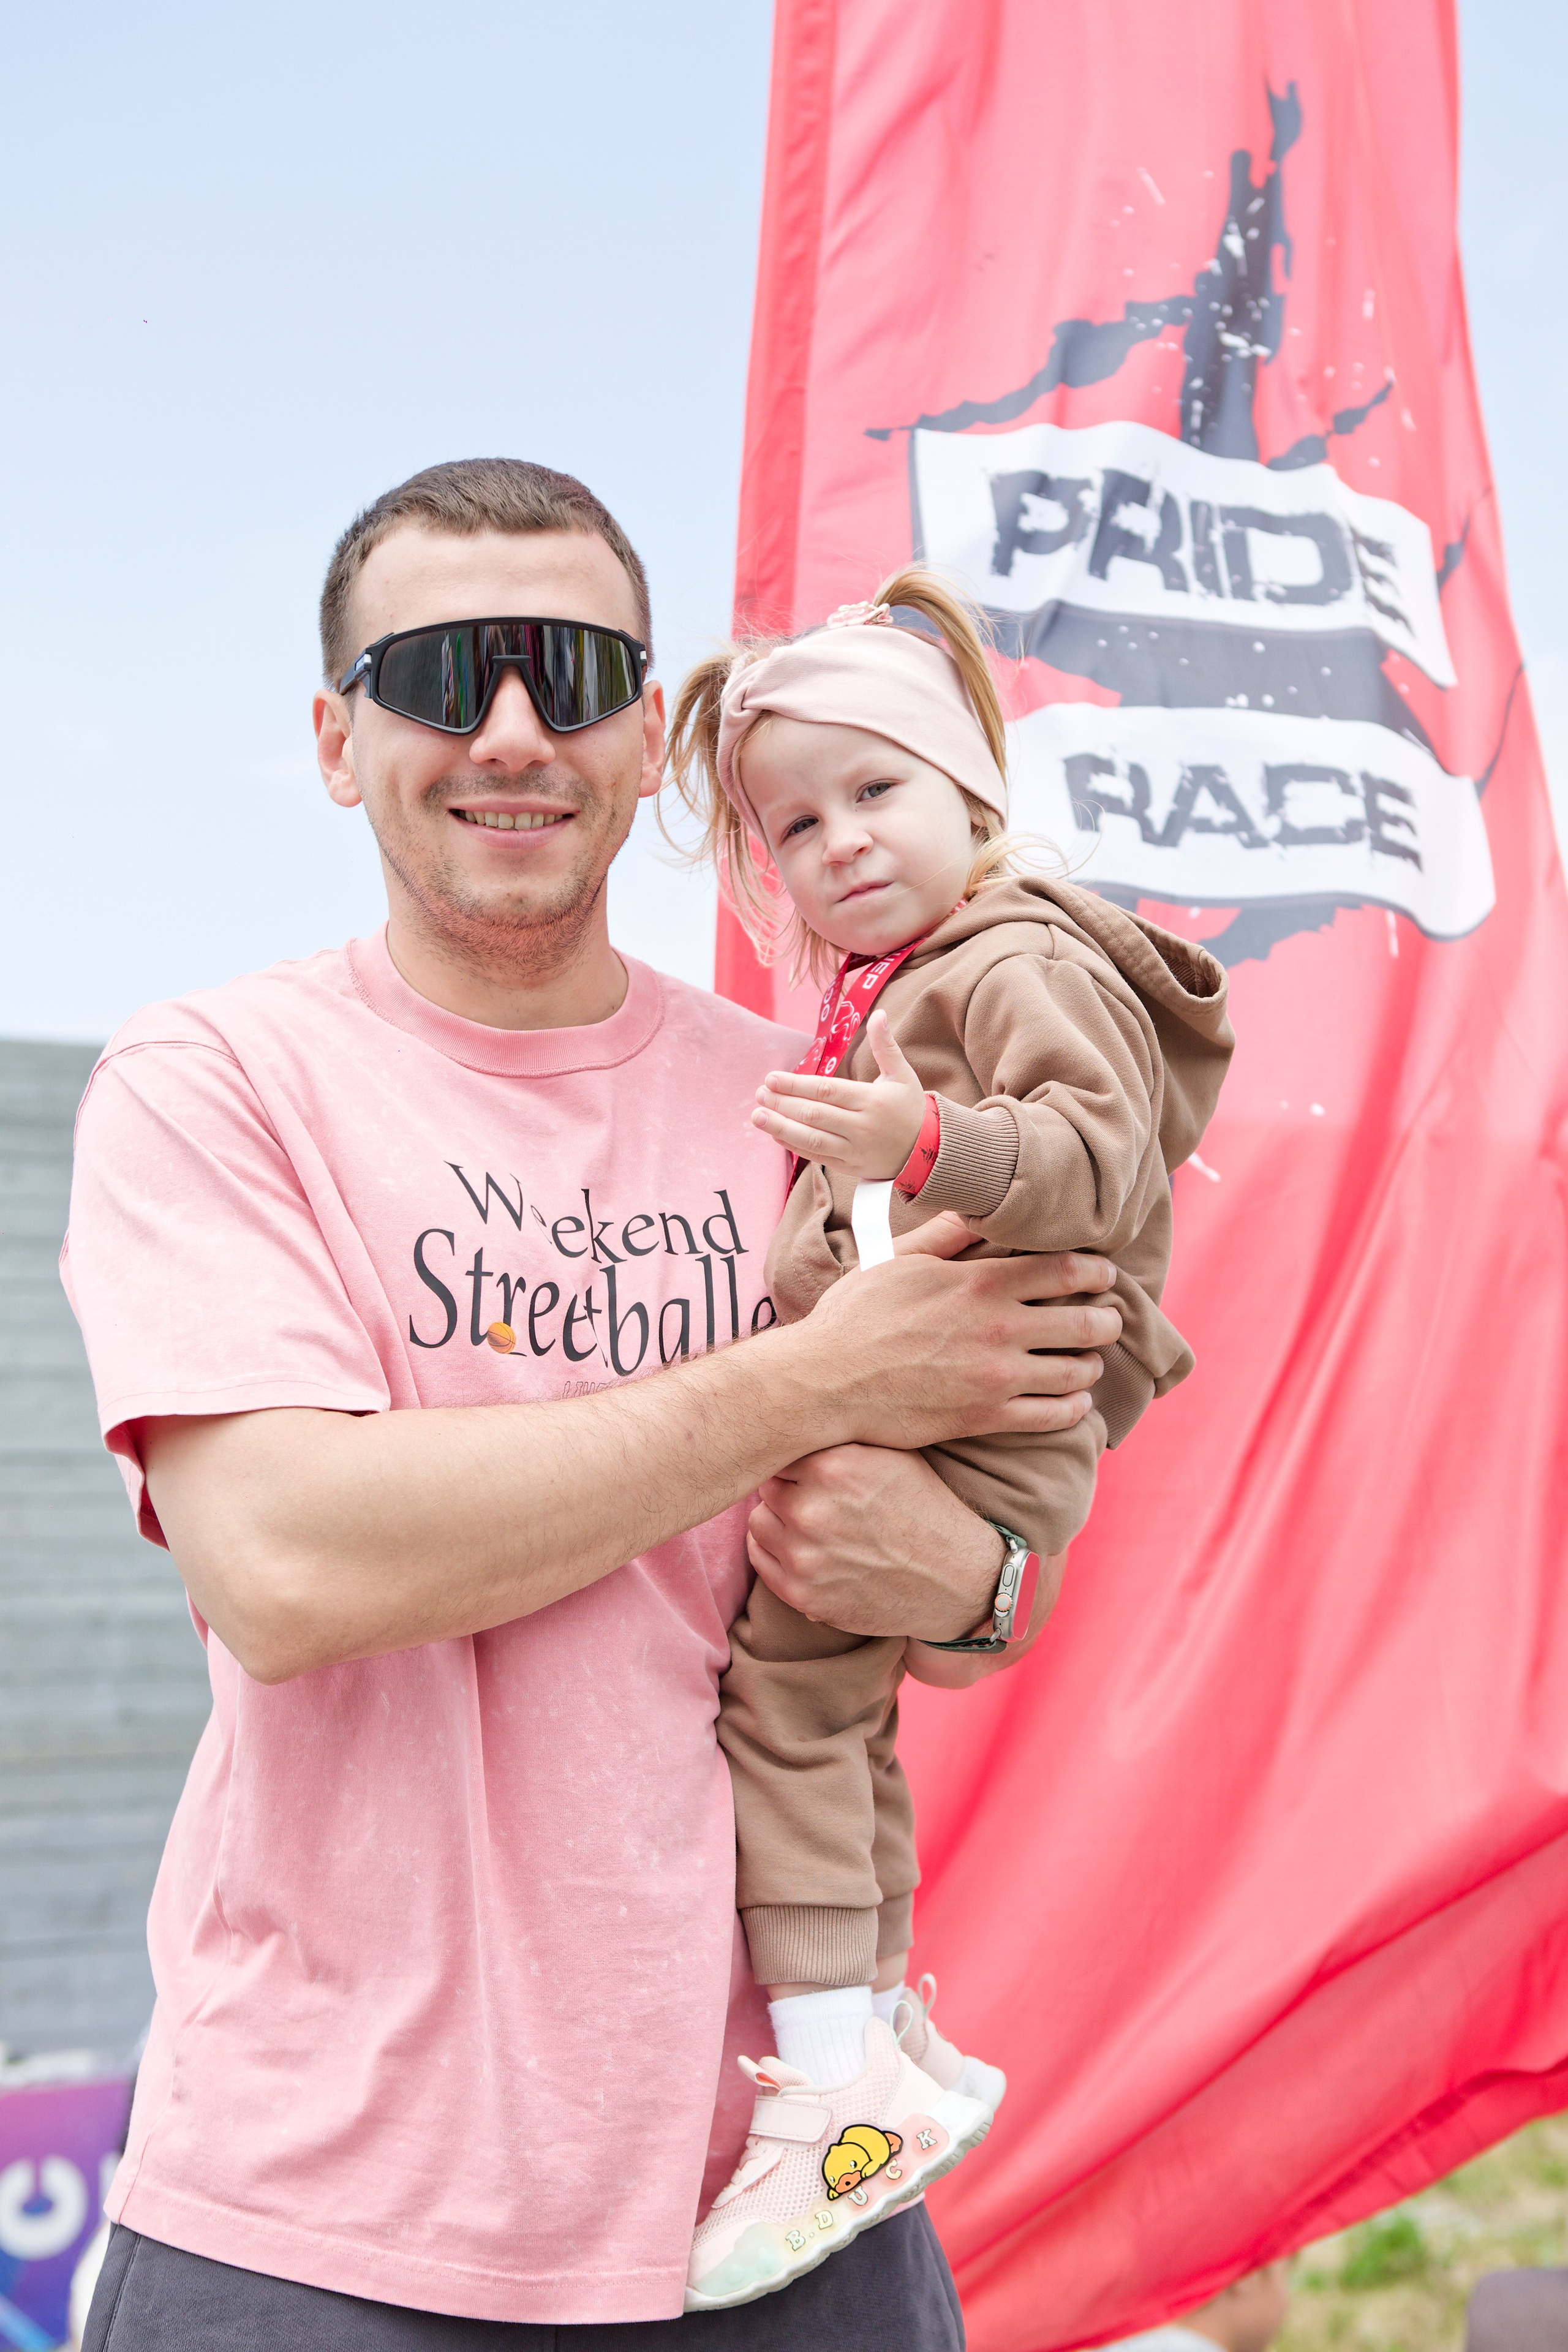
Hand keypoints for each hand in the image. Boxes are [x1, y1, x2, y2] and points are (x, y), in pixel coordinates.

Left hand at [748, 1445, 1008, 1640]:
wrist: (959, 1580)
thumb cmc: (926, 1510)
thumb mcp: (892, 1455)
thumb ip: (840, 1438)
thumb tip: (791, 1420)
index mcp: (834, 1465)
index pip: (780, 1448)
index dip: (795, 1456)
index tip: (805, 1463)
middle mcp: (812, 1510)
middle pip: (766, 1485)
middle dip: (787, 1487)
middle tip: (812, 1495)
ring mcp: (804, 1556)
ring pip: (759, 1522)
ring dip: (778, 1520)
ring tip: (811, 1523)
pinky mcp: (802, 1594)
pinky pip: (761, 1560)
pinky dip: (774, 1551)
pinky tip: (803, 1547)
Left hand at [752, 1011, 924, 1181]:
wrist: (928, 1152)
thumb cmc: (910, 1108)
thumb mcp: (903, 1075)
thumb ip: (886, 1046)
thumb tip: (878, 1014)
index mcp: (872, 1101)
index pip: (828, 1092)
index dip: (797, 1085)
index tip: (772, 1078)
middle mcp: (862, 1127)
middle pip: (815, 1115)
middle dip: (783, 1104)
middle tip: (759, 1093)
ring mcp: (854, 1150)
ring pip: (812, 1140)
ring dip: (781, 1128)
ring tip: (757, 1116)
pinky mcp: (849, 1166)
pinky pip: (817, 1157)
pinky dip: (794, 1147)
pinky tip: (775, 1135)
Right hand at [798, 1247, 1120, 1453]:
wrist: (825, 1382)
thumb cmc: (856, 1317)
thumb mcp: (897, 1261)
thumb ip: (945, 1236)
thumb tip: (976, 1209)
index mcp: (980, 1284)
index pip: (1065, 1271)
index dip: (1096, 1272)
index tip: (1103, 1275)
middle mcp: (999, 1329)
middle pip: (1086, 1323)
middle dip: (1105, 1319)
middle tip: (1106, 1319)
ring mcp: (996, 1378)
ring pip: (1077, 1371)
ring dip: (1091, 1364)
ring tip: (1087, 1359)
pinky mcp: (985, 1418)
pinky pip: (1053, 1416)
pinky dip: (1074, 1408)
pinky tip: (1073, 1401)